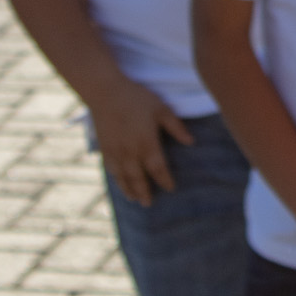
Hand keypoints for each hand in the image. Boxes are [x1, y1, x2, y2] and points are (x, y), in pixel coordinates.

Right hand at [88, 81, 192, 207]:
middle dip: (145, 192)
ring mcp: (115, 151)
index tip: (170, 189)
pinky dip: (116, 178)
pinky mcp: (104, 147)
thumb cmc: (136, 98)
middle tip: (149, 204)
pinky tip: (119, 182)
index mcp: (146, 143)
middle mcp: (130, 151)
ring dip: (129, 189)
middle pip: (138, 178)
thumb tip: (191, 142)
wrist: (105, 91)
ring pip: (123, 176)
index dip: (165, 180)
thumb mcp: (161, 109)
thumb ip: (176, 127)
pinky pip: (110, 168)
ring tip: (135, 200)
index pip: (158, 168)